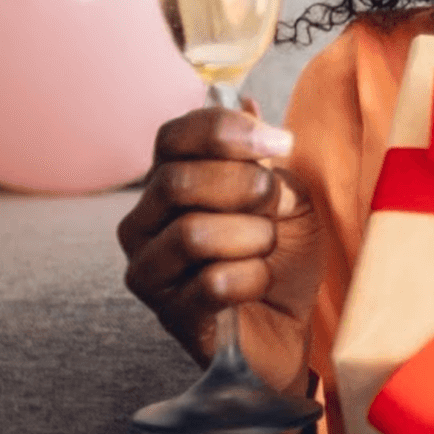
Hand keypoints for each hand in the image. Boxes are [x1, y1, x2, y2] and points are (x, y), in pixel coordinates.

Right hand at [116, 103, 324, 405]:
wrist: (290, 329)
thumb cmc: (282, 258)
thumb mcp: (287, 197)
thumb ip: (264, 158)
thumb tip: (246, 104)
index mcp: (169, 182)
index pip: (173, 137)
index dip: (225, 132)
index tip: (280, 143)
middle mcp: (143, 222)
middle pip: (178, 182)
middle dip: (245, 189)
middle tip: (273, 206)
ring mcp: (149, 269)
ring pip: (193, 234)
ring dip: (252, 238)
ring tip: (266, 250)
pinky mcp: (169, 314)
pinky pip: (211, 282)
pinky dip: (252, 278)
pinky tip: (258, 284)